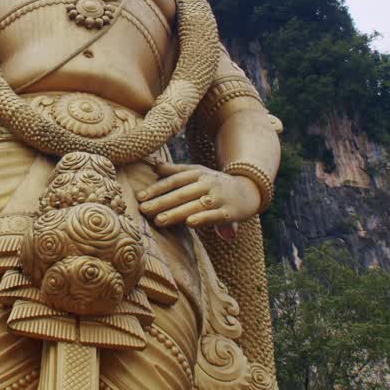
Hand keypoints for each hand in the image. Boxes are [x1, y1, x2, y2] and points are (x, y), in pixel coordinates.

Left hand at [137, 162, 261, 228]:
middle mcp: (207, 183)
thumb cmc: (216, 183)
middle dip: (161, 202)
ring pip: (194, 205)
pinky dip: (202, 218)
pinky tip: (189, 223)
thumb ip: (177, 171)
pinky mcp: (230, 212)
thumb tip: (154, 165)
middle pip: (181, 193)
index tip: (140, 197)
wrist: (249, 190)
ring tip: (159, 220)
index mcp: (198, 173)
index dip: (156, 188)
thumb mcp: (198, 172)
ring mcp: (219, 197)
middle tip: (143, 210)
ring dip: (176, 213)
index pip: (174, 180)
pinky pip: (214, 216)